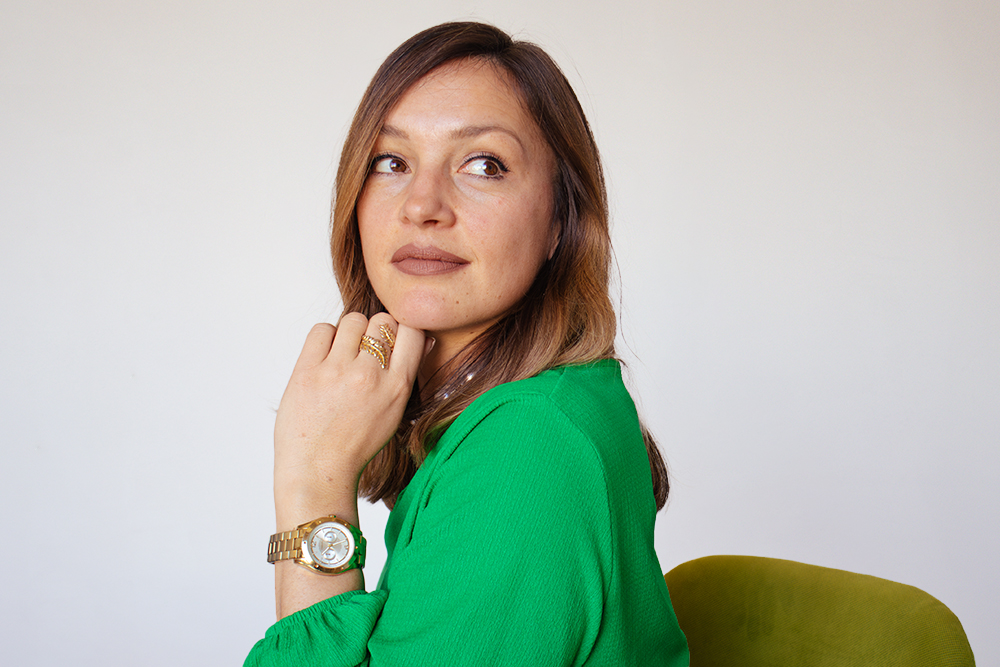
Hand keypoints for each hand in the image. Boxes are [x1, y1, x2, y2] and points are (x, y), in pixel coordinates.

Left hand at [273, 312, 426, 523]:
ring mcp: (337, 371)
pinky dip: (325, 337)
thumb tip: (421, 339)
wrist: (317, 471)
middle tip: (365, 351)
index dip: (403, 329)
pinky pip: (322, 329)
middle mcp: (370, 376)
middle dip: (376, 331)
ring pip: (353, 320)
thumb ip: (405, 375)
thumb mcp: (393, 412)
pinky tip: (325, 357)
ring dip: (350, 332)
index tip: (393, 339)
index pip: (412, 330)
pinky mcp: (307, 371)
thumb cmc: (354, 445)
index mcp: (396, 387)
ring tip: (343, 354)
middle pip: (382, 321)